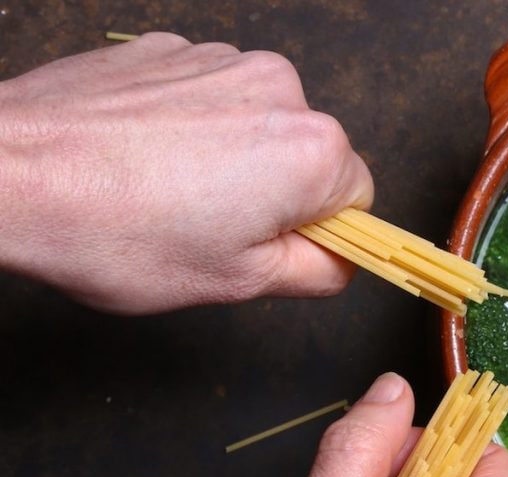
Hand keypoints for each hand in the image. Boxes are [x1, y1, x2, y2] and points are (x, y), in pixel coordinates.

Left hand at [0, 33, 372, 313]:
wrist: (6, 174)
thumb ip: (317, 272)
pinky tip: (144, 160)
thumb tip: (342, 258)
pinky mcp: (172, 50)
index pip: (359, 197)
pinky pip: (210, 98)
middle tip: (213, 230)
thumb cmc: (116, 233)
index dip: (322, 233)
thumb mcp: (238, 283)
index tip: (276, 249)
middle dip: (275, 194)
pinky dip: (191, 129)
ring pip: (259, 125)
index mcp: (311, 150)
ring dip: (232, 160)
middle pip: (310, 155)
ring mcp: (221, 60)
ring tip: (170, 195)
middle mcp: (279, 88)